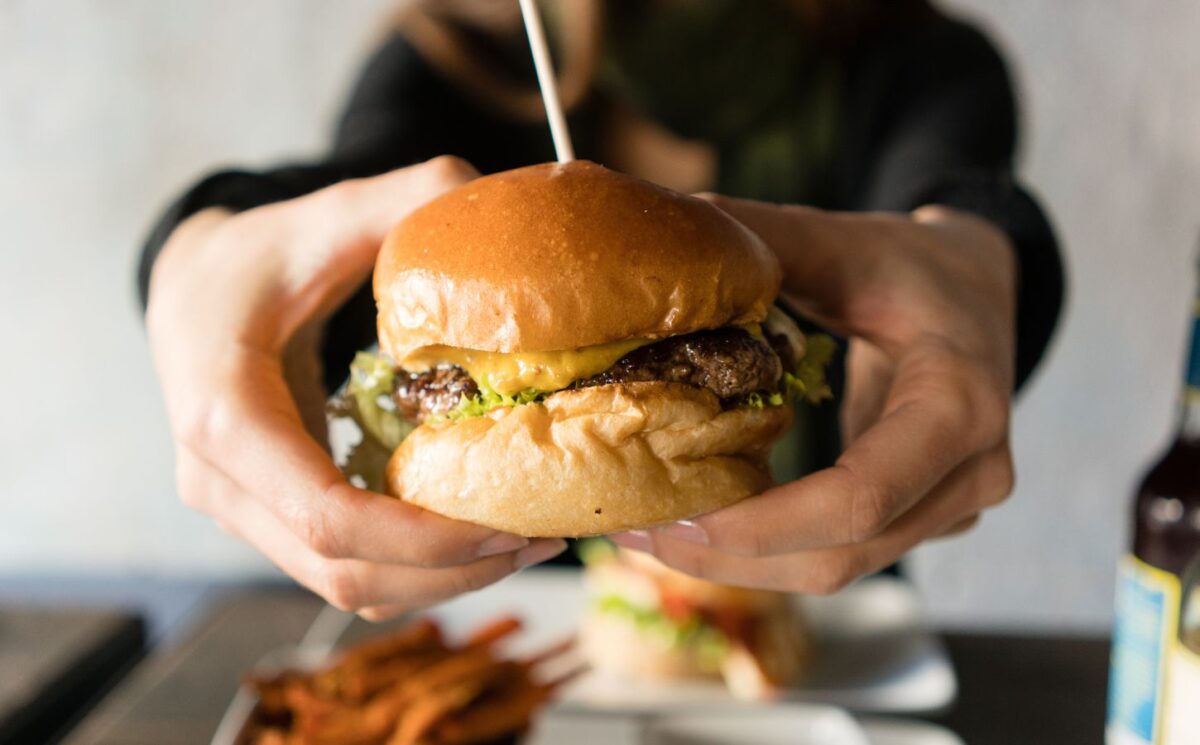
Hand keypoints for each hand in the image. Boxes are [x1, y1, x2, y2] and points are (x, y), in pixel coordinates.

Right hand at [147, 157, 566, 619]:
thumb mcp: (318, 219)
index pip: (325, 515)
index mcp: (224, 415)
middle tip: (542, 539)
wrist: (190, 294)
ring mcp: (239, 510)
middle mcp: (220, 482)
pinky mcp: (267, 518)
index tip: (508, 525)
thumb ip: (400, 197)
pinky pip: (342, 568)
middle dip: (450, 570)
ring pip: (343, 585)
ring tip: (526, 544)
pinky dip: (412, 570)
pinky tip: (478, 538)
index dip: (421, 539)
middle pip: (341, 570)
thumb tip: (484, 190)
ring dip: (439, 581)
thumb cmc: (252, 259)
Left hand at [611, 199, 1015, 592]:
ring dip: (736, 564)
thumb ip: (765, 240)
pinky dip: (764, 549)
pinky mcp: (922, 518)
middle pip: (839, 555)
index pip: (860, 499)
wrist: (980, 290)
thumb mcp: (845, 242)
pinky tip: (698, 524)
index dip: (763, 525)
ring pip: (835, 570)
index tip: (676, 517)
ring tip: (645, 533)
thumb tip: (673, 227)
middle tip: (633, 530)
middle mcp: (970, 473)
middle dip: (728, 557)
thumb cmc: (914, 265)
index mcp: (960, 404)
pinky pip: (838, 553)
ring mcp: (952, 506)